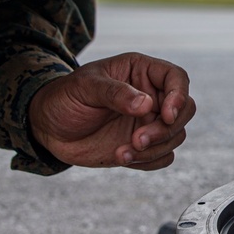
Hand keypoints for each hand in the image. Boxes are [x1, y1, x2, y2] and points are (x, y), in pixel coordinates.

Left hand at [28, 52, 195, 170]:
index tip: (166, 115)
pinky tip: (121, 157)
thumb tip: (146, 104)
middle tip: (138, 140)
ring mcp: (148, 122)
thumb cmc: (64, 97)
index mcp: (141, 72)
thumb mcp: (84, 87)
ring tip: (122, 153)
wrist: (48, 127)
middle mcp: (151, 96)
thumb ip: (115, 93)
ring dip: (154, 149)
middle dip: (166, 129)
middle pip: (185, 110)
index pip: (176, 78)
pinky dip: (148, 162)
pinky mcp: (142, 146)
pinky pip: (163, 157)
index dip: (179, 96)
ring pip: (176, 136)